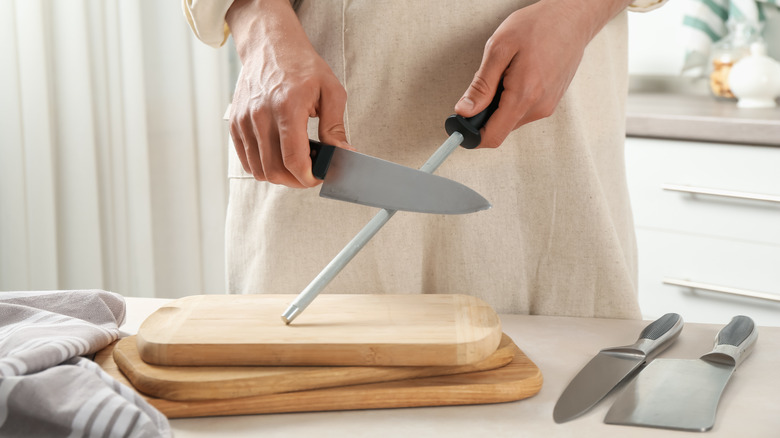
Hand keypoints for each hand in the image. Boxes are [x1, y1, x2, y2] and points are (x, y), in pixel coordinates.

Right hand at [226, 0, 349, 186]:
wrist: (270, 45)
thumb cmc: (302, 65)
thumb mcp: (330, 91)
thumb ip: (335, 126)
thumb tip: (343, 154)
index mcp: (287, 106)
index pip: (293, 159)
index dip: (308, 177)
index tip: (319, 176)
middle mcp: (261, 115)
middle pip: (274, 170)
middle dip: (296, 181)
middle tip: (310, 174)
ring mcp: (244, 120)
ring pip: (258, 170)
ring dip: (279, 176)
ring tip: (295, 165)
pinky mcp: (235, 123)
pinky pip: (246, 160)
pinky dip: (263, 167)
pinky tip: (278, 157)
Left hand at [454, 0, 630, 148]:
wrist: (572, 16)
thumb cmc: (538, 25)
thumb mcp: (499, 48)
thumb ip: (481, 85)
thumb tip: (464, 110)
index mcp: (524, 95)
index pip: (493, 136)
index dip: (472, 135)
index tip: (460, 126)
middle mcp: (539, 107)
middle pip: (500, 129)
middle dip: (485, 113)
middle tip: (486, 84)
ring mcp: (548, 106)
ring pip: (511, 120)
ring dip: (500, 104)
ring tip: (507, 74)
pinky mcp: (551, 102)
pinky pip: (523, 111)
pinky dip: (513, 99)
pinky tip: (518, 75)